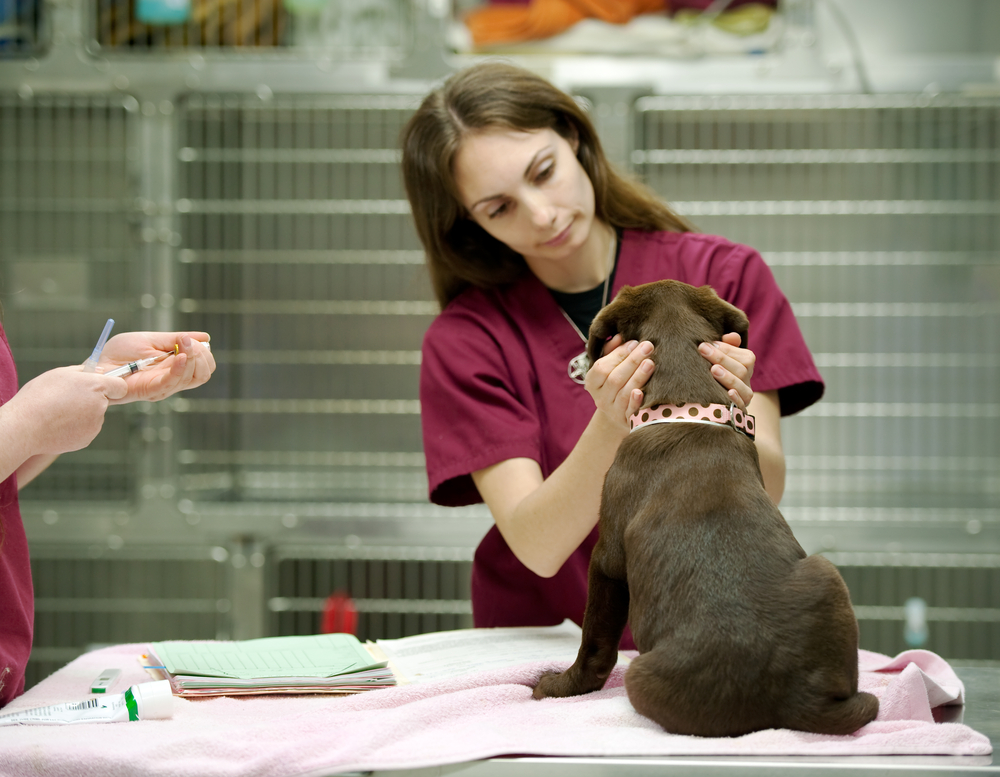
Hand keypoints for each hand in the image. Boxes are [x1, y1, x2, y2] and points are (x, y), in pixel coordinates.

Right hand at [6, 366, 127, 455]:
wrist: (25, 426)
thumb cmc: (39, 397)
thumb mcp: (60, 374)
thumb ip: (84, 371)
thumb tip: (100, 372)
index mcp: (96, 387)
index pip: (121, 386)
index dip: (112, 386)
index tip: (103, 387)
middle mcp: (100, 406)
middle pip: (104, 401)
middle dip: (91, 400)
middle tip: (67, 400)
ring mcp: (95, 424)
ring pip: (94, 416)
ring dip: (82, 414)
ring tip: (59, 413)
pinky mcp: (88, 439)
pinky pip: (86, 429)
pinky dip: (76, 427)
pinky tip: (58, 425)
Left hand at [97, 331, 215, 403]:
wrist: (98, 364)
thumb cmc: (120, 353)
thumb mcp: (152, 339)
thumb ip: (176, 339)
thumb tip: (206, 337)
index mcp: (175, 368)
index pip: (205, 366)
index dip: (204, 352)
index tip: (191, 339)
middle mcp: (174, 379)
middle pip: (204, 373)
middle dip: (202, 354)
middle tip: (188, 342)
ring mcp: (165, 386)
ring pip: (195, 376)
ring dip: (193, 356)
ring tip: (183, 343)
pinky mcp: (154, 390)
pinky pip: (175, 381)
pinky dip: (181, 367)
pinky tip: (180, 355)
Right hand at [584, 334, 654, 430]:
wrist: (621, 415)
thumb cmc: (617, 383)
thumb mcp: (611, 368)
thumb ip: (612, 352)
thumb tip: (620, 336)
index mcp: (592, 382)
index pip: (601, 367)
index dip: (618, 355)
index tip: (634, 342)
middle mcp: (600, 398)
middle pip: (614, 379)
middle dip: (632, 361)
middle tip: (648, 346)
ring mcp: (613, 411)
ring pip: (623, 393)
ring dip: (638, 377)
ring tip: (650, 362)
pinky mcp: (626, 421)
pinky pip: (630, 411)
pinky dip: (636, 401)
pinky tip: (642, 392)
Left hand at [698, 332, 754, 410]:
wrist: (712, 400)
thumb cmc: (713, 369)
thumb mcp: (720, 356)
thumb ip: (727, 345)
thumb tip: (730, 336)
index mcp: (747, 365)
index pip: (743, 356)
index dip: (725, 349)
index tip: (706, 343)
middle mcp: (748, 380)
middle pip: (742, 370)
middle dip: (722, 358)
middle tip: (703, 350)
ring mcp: (745, 397)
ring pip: (743, 387)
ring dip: (728, 377)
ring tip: (713, 369)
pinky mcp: (739, 411)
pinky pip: (741, 406)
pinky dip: (736, 400)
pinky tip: (728, 394)